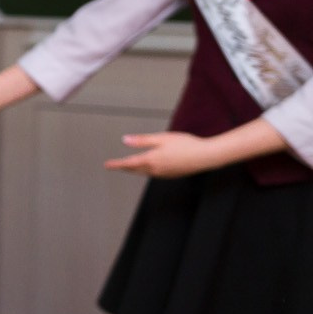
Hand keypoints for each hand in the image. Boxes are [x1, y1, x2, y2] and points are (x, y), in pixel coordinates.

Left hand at [105, 131, 222, 178]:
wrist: (206, 156)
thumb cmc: (185, 145)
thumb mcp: (161, 138)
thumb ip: (142, 140)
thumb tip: (125, 140)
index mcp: (151, 160)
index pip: (128, 163)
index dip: (116, 164)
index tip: (107, 165)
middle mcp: (155, 170)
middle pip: (135, 169)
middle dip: (125, 167)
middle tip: (116, 165)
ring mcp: (164, 174)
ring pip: (144, 172)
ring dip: (136, 169)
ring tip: (129, 166)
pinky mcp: (171, 175)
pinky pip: (154, 174)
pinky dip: (147, 170)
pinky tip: (150, 167)